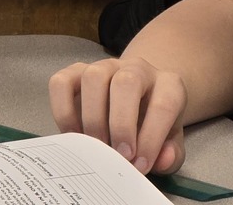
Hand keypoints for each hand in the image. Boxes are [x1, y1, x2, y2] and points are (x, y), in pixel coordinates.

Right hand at [48, 56, 186, 174]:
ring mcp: (106, 67)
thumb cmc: (151, 124)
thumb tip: (164, 159)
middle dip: (121, 124)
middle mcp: (137, 68)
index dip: (152, 138)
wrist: (136, 100)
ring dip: (92, 117)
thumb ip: (171, 153)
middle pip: (127, 82)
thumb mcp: (169, 141)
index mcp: (168, 84)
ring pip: (94, 77)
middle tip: (117, 155)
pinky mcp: (77, 72)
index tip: (140, 165)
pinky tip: (73, 134)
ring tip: (96, 145)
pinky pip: (61, 82)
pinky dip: (62, 111)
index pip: (164, 104)